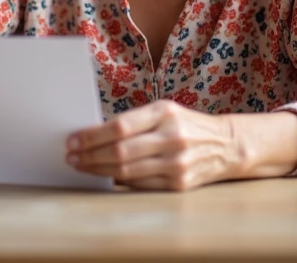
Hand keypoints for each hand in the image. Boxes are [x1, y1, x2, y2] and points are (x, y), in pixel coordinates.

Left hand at [66, 100, 246, 190]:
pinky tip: (105, 175)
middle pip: (120, 151)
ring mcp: (176, 163)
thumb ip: (134, 121)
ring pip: (127, 171)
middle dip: (90, 155)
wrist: (226, 145)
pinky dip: (118, 180)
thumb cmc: (185, 124)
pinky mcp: (178, 184)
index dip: (92, 136)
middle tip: (71, 156)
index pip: (120, 126)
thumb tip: (93, 134)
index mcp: (165, 112)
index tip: (72, 139)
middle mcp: (172, 137)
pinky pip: (140, 184)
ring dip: (99, 170)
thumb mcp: (164, 111)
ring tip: (82, 166)